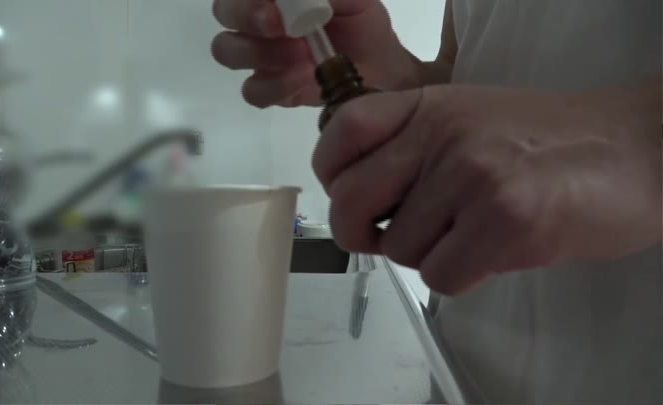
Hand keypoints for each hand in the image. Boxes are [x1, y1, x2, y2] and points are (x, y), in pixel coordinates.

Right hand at [211, 0, 418, 106]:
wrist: (379, 65)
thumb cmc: (361, 21)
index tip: (278, 2)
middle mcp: (256, 21)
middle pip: (224, 12)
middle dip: (247, 16)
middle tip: (280, 26)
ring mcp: (259, 57)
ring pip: (228, 51)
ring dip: (262, 52)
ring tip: (302, 55)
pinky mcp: (269, 89)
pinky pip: (252, 91)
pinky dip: (276, 85)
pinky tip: (305, 78)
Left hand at [313, 85, 661, 294]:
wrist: (636, 150)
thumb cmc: (551, 141)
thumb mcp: (469, 118)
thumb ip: (413, 146)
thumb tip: (364, 202)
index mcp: (428, 105)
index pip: (342, 133)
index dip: (332, 175)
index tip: (351, 197)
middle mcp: (442, 134)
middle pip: (350, 201)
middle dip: (360, 234)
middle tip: (387, 237)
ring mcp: (471, 175)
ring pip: (399, 248)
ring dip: (429, 255)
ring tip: (471, 234)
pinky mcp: (503, 221)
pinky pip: (439, 276)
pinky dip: (461, 276)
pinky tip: (493, 252)